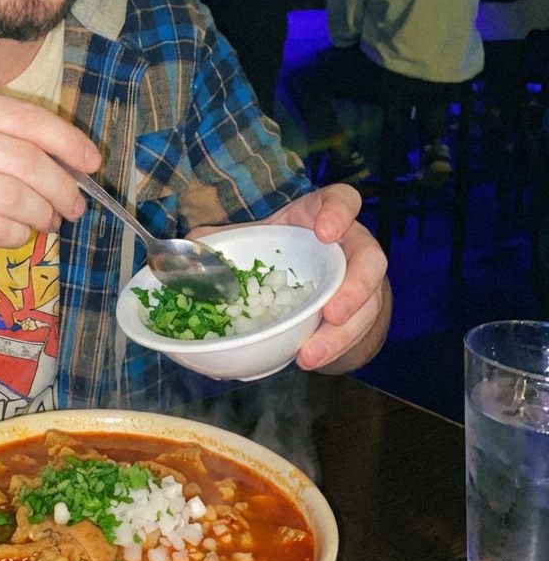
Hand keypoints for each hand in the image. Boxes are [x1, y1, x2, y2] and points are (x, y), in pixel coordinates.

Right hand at [0, 88, 100, 279]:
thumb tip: (69, 160)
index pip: (25, 118)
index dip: (67, 141)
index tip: (91, 161)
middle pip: (26, 160)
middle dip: (62, 187)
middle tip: (74, 205)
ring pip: (14, 197)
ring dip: (42, 215)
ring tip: (48, 223)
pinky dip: (17, 235)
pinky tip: (18, 236)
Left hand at [188, 184, 388, 372]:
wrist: (316, 274)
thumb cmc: (285, 246)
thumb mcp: (259, 236)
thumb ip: (225, 238)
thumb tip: (189, 246)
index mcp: (324, 215)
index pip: (342, 200)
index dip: (339, 212)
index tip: (324, 231)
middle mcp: (352, 246)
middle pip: (371, 260)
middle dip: (355, 289)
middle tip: (331, 313)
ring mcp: (364, 282)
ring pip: (368, 307)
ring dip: (341, 335)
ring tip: (310, 355)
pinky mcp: (363, 314)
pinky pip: (357, 333)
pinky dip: (334, 350)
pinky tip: (308, 360)